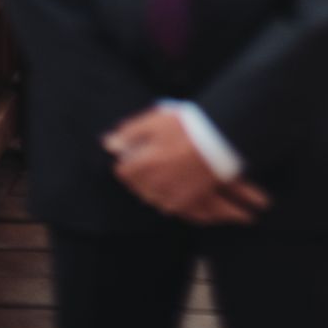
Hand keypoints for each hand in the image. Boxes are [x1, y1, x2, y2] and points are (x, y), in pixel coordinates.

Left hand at [102, 107, 267, 221]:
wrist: (219, 139)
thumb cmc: (186, 127)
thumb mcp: (153, 122)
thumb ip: (128, 134)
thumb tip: (109, 144)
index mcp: (143, 165)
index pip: (122, 172)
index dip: (126, 161)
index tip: (133, 155)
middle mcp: (155, 184)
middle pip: (136, 186)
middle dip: (138, 174)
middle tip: (149, 160)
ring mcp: (171, 195)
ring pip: (151, 197)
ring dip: (151, 186)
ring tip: (162, 171)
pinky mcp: (187, 201)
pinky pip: (168, 205)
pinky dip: (166, 196)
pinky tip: (172, 184)